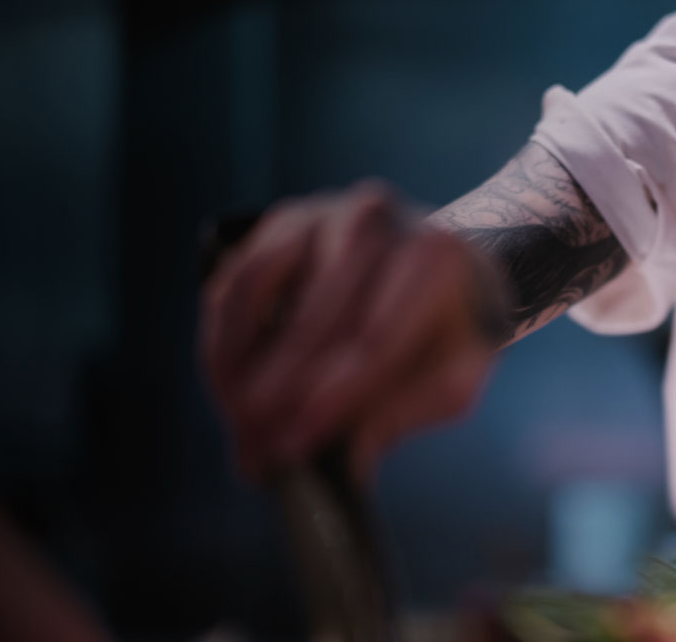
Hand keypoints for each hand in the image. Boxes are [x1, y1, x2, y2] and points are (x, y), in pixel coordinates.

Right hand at [200, 181, 504, 479]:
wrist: (437, 269)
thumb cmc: (445, 331)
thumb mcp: (452, 376)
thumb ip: (405, 412)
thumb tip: (348, 461)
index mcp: (433, 257)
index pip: (374, 335)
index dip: (330, 396)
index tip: (296, 445)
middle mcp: (376, 221)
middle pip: (314, 316)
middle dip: (279, 393)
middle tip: (256, 450)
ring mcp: (324, 214)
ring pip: (261, 291)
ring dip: (240, 365)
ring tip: (238, 423)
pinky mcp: (282, 223)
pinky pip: (236, 281)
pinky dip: (224, 338)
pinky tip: (225, 384)